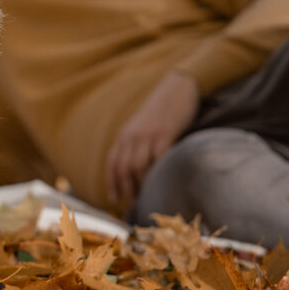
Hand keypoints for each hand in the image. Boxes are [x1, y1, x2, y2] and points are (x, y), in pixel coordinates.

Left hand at [106, 71, 200, 203]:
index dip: (112, 182)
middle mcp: (132, 136)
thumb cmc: (162, 111)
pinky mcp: (165, 133)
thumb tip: (136, 169)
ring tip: (148, 195)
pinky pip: (159, 158)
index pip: (112, 163)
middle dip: (127, 187)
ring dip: (142, 184)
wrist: (176, 88)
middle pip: (123, 168)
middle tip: (136, 200)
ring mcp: (148, 135)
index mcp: (125, 135)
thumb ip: (136, 144)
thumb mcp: (142, 127)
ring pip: (138, 166)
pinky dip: (159, 172)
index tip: (114, 198)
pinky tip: (163, 182)